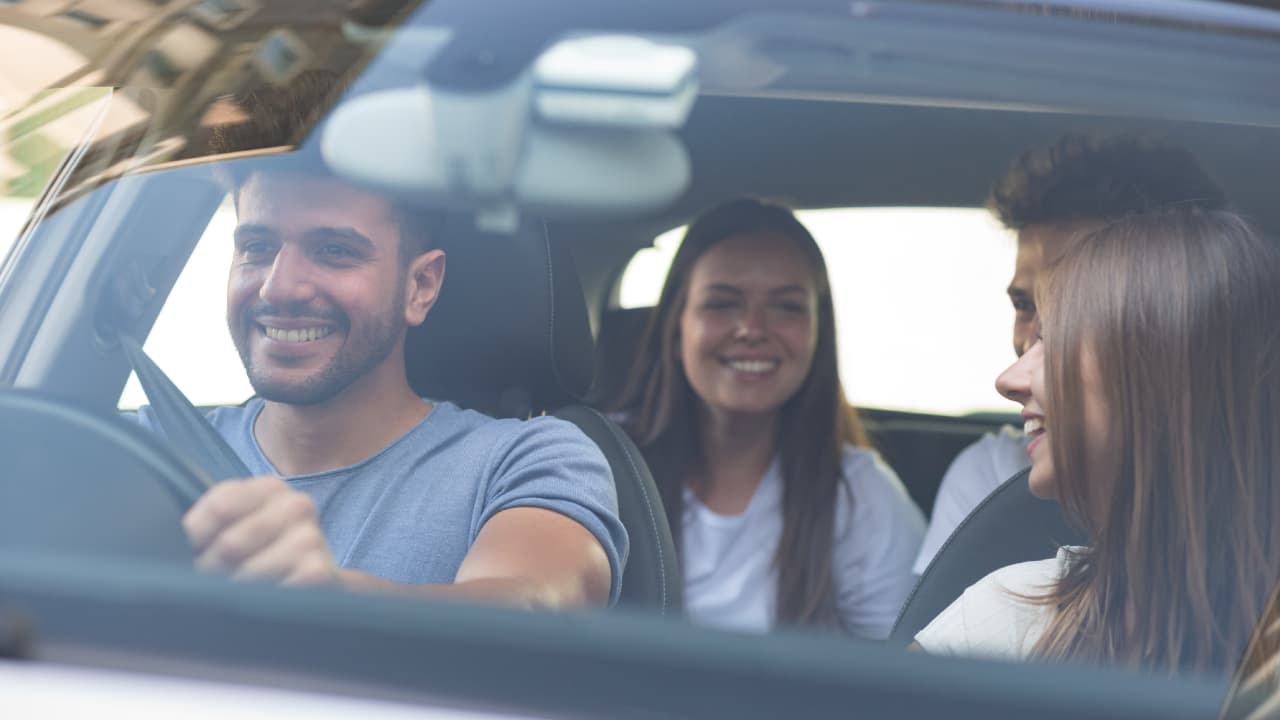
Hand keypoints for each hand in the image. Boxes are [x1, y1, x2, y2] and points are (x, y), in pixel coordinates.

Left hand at [182, 475, 338, 585]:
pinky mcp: (318, 573)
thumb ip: (205, 524)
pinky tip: (264, 600)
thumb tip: (175, 540)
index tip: (200, 550)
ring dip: (235, 590)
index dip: (197, 537)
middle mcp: (296, 505)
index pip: (218, 507)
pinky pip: (269, 594)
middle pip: (229, 544)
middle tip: (218, 578)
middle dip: (213, 569)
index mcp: (270, 487)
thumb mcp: (234, 527)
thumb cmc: (261, 553)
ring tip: (241, 590)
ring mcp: (311, 538)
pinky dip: (258, 605)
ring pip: (246, 572)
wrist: (310, 580)